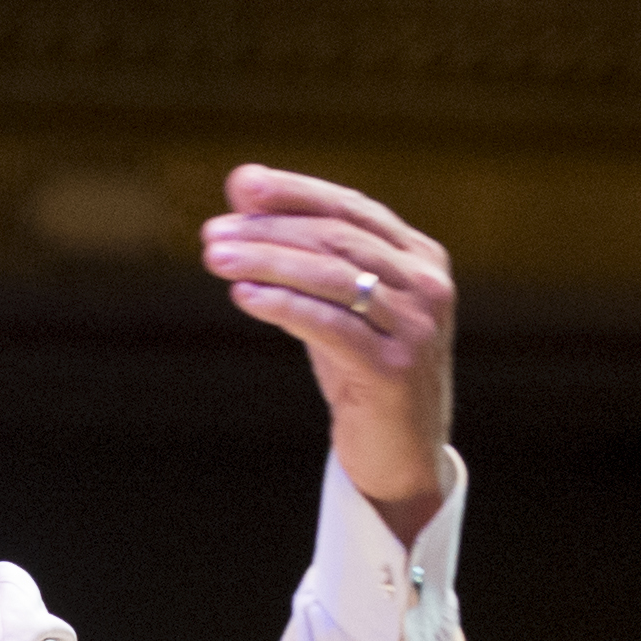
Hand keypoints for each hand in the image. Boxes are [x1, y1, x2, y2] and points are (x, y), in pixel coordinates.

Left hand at [202, 164, 457, 532]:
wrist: (399, 455)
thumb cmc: (361, 371)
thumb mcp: (334, 305)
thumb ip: (298, 254)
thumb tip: (241, 187)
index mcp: (420, 257)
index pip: (350, 208)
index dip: (295, 192)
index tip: (242, 185)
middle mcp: (427, 285)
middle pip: (337, 239)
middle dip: (269, 230)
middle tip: (213, 233)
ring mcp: (416, 327)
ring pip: (331, 277)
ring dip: (266, 262)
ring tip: (215, 258)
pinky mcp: (395, 369)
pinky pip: (329, 325)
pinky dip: (283, 305)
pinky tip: (244, 296)